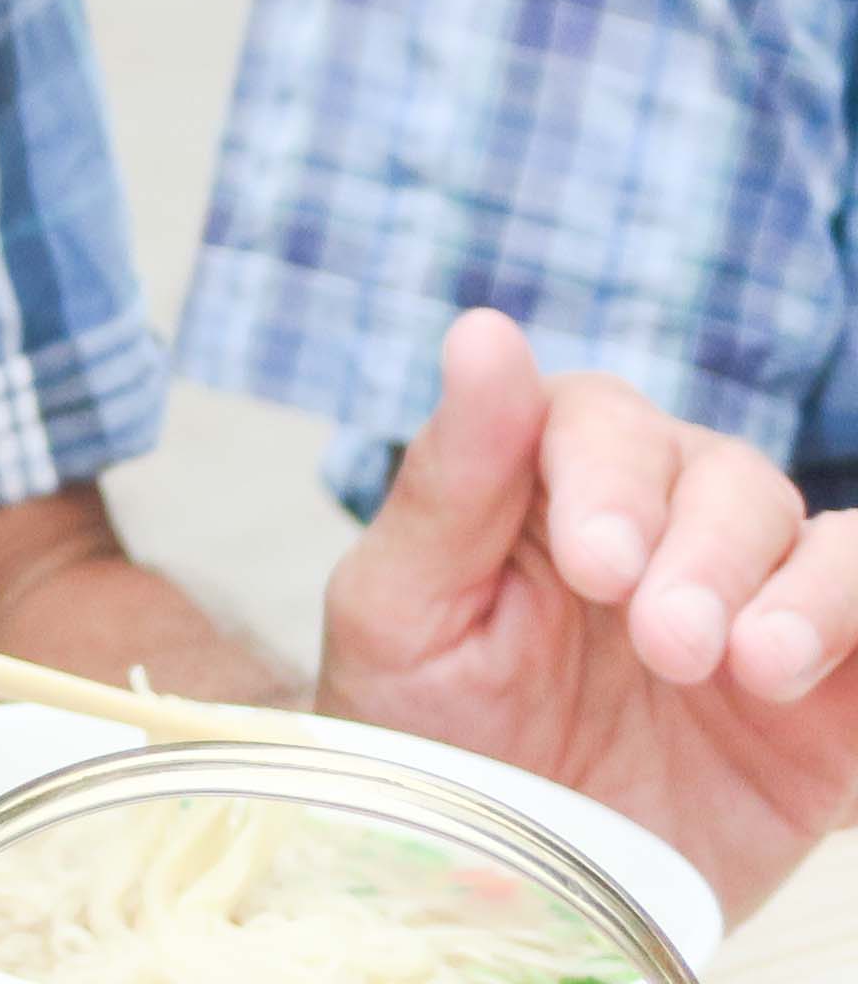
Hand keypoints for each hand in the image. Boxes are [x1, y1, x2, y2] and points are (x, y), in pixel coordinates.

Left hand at [322, 309, 857, 914]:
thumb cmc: (424, 736)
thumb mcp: (403, 610)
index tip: (595, 564)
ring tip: (746, 670)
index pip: (600, 420)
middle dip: (700, 551)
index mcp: (547, 484)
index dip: (608, 478)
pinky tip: (807, 671)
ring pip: (814, 538)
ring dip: (796, 594)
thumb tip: (484, 330)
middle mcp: (661, 524)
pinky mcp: (827, 697)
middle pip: (719, 473)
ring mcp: (751, 604)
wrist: (497, 887)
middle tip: (667, 643)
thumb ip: (450, 477)